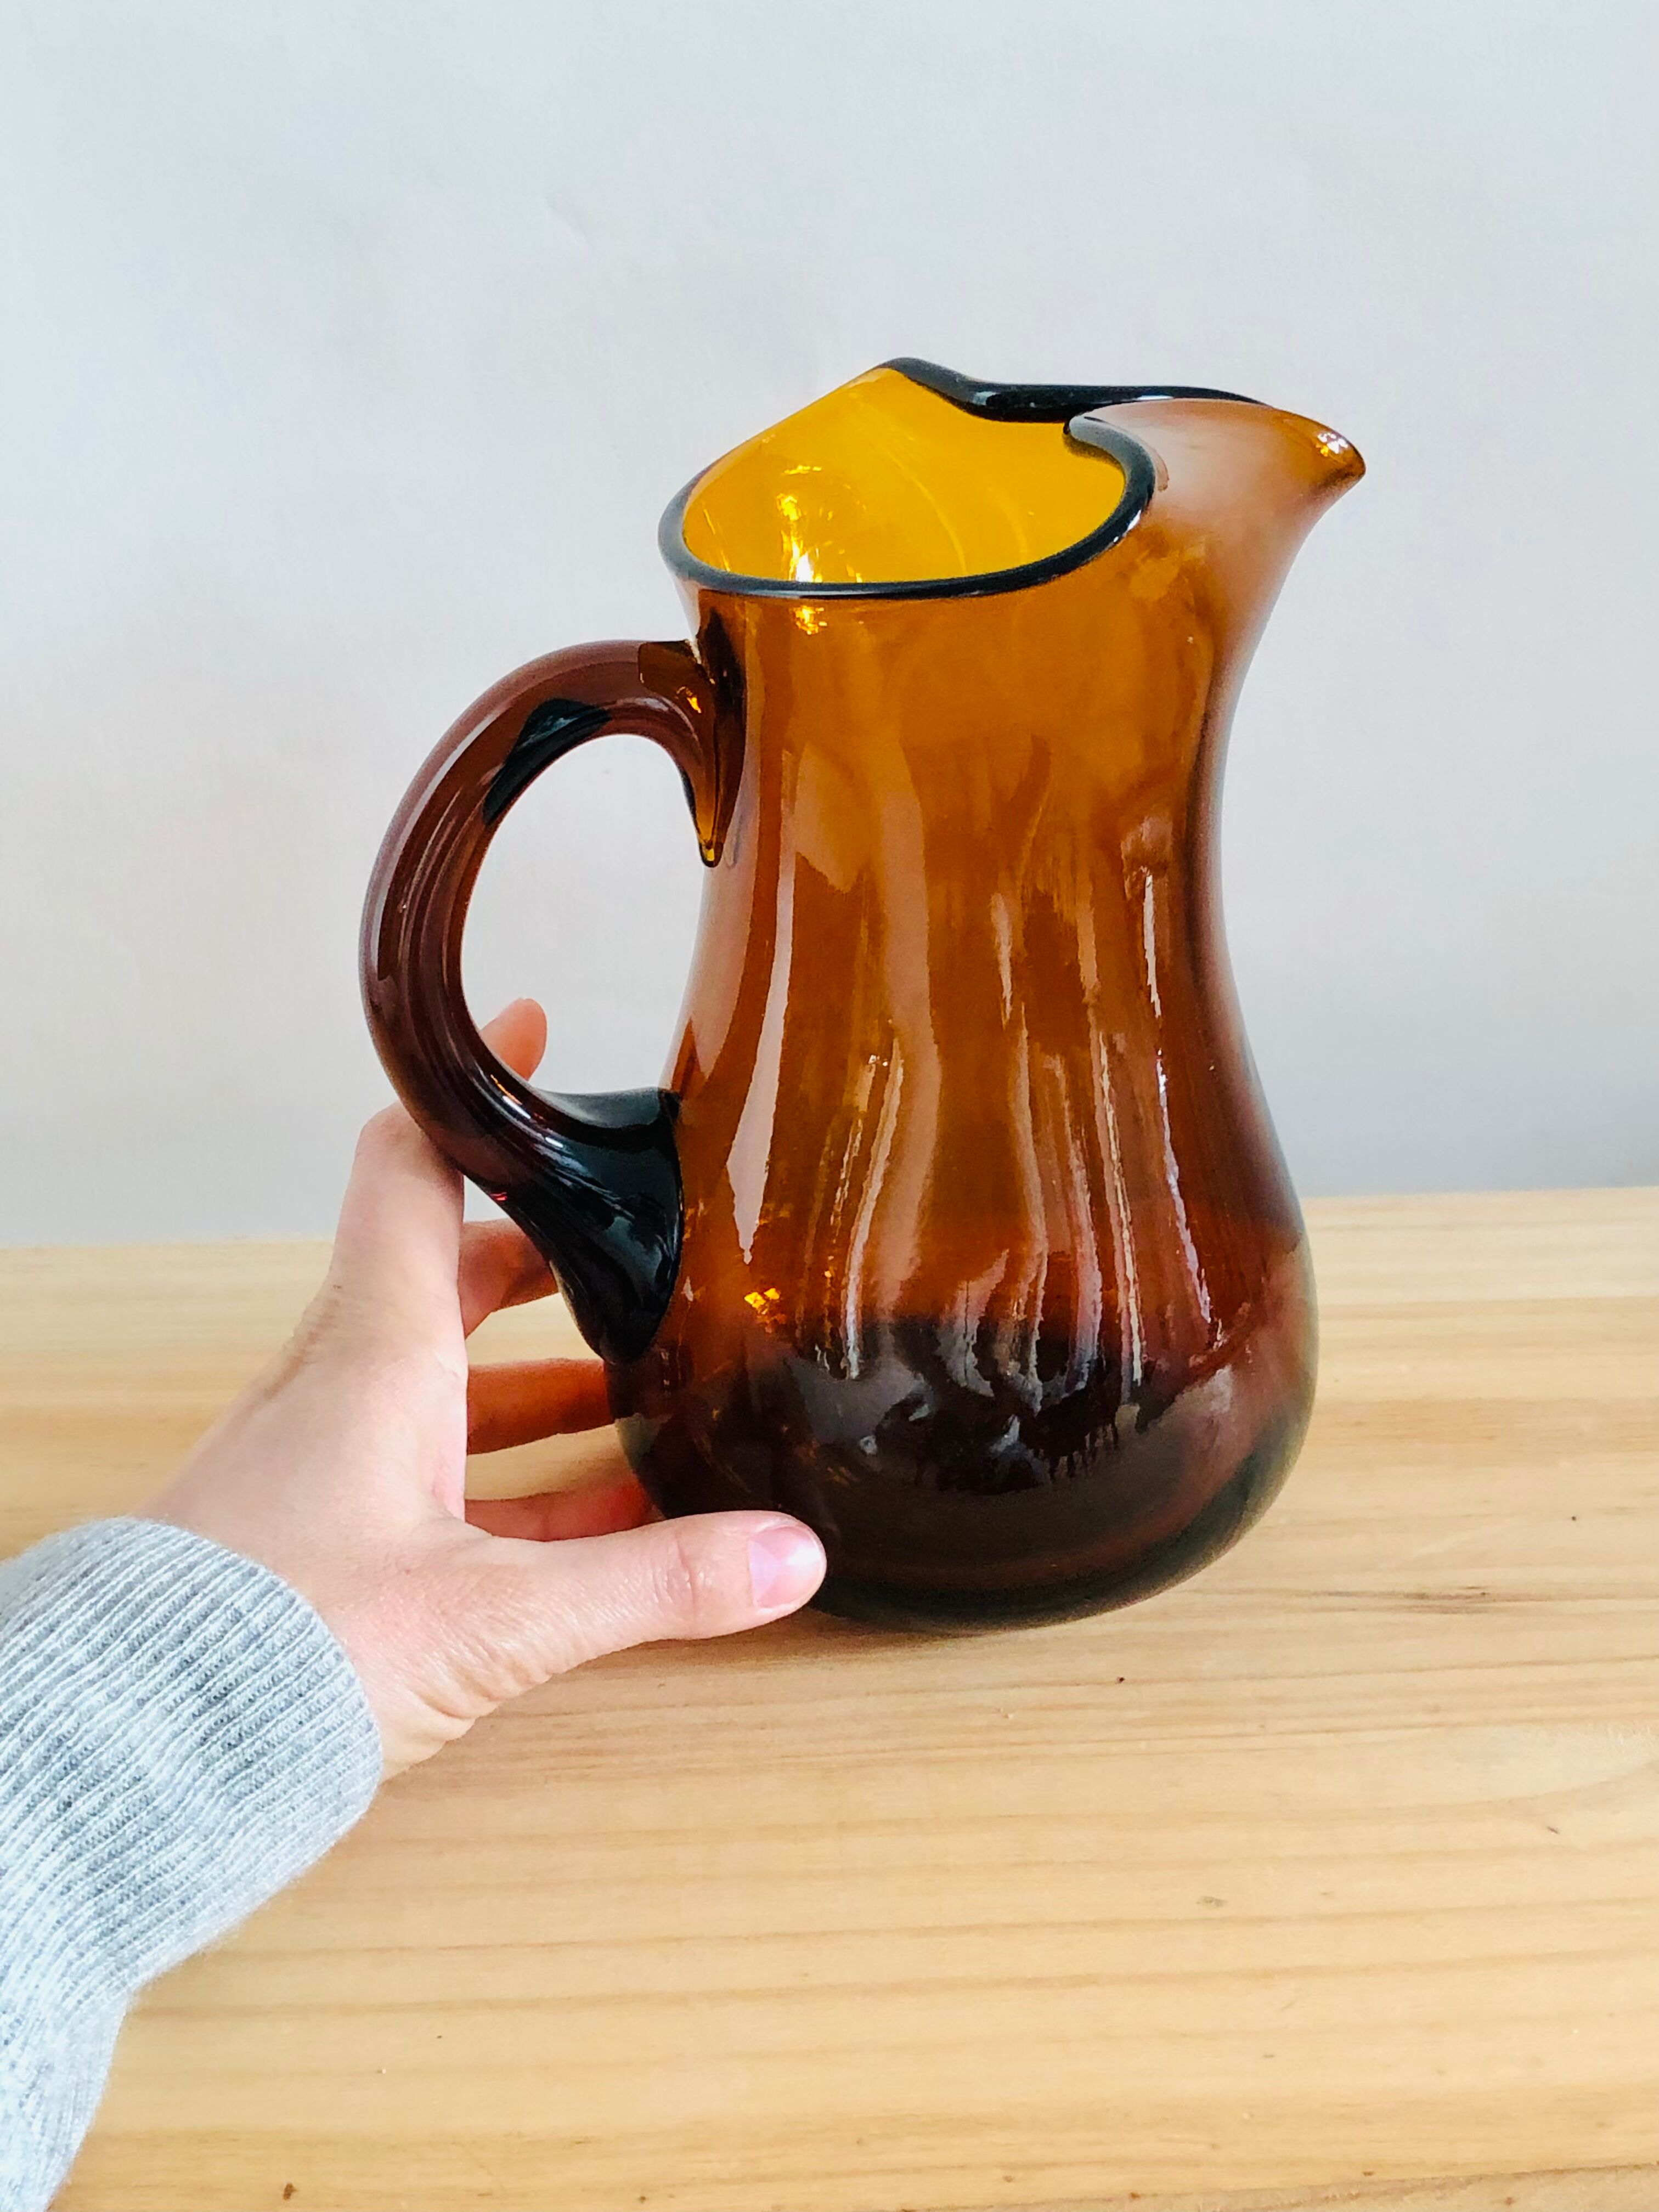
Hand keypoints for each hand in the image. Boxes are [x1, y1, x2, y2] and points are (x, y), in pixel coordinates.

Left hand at [146, 999, 825, 1773]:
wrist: (136, 1756)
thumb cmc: (281, 1651)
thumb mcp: (492, 1617)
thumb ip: (650, 1584)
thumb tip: (786, 1553)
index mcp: (374, 1358)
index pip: (414, 1175)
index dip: (475, 1096)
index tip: (535, 1032)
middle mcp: (341, 1388)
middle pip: (448, 1279)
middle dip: (545, 1254)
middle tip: (632, 1237)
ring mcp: (324, 1462)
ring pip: (445, 1385)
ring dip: (540, 1382)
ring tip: (648, 1389)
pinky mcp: (323, 1536)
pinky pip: (434, 1477)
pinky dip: (516, 1482)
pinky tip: (601, 1521)